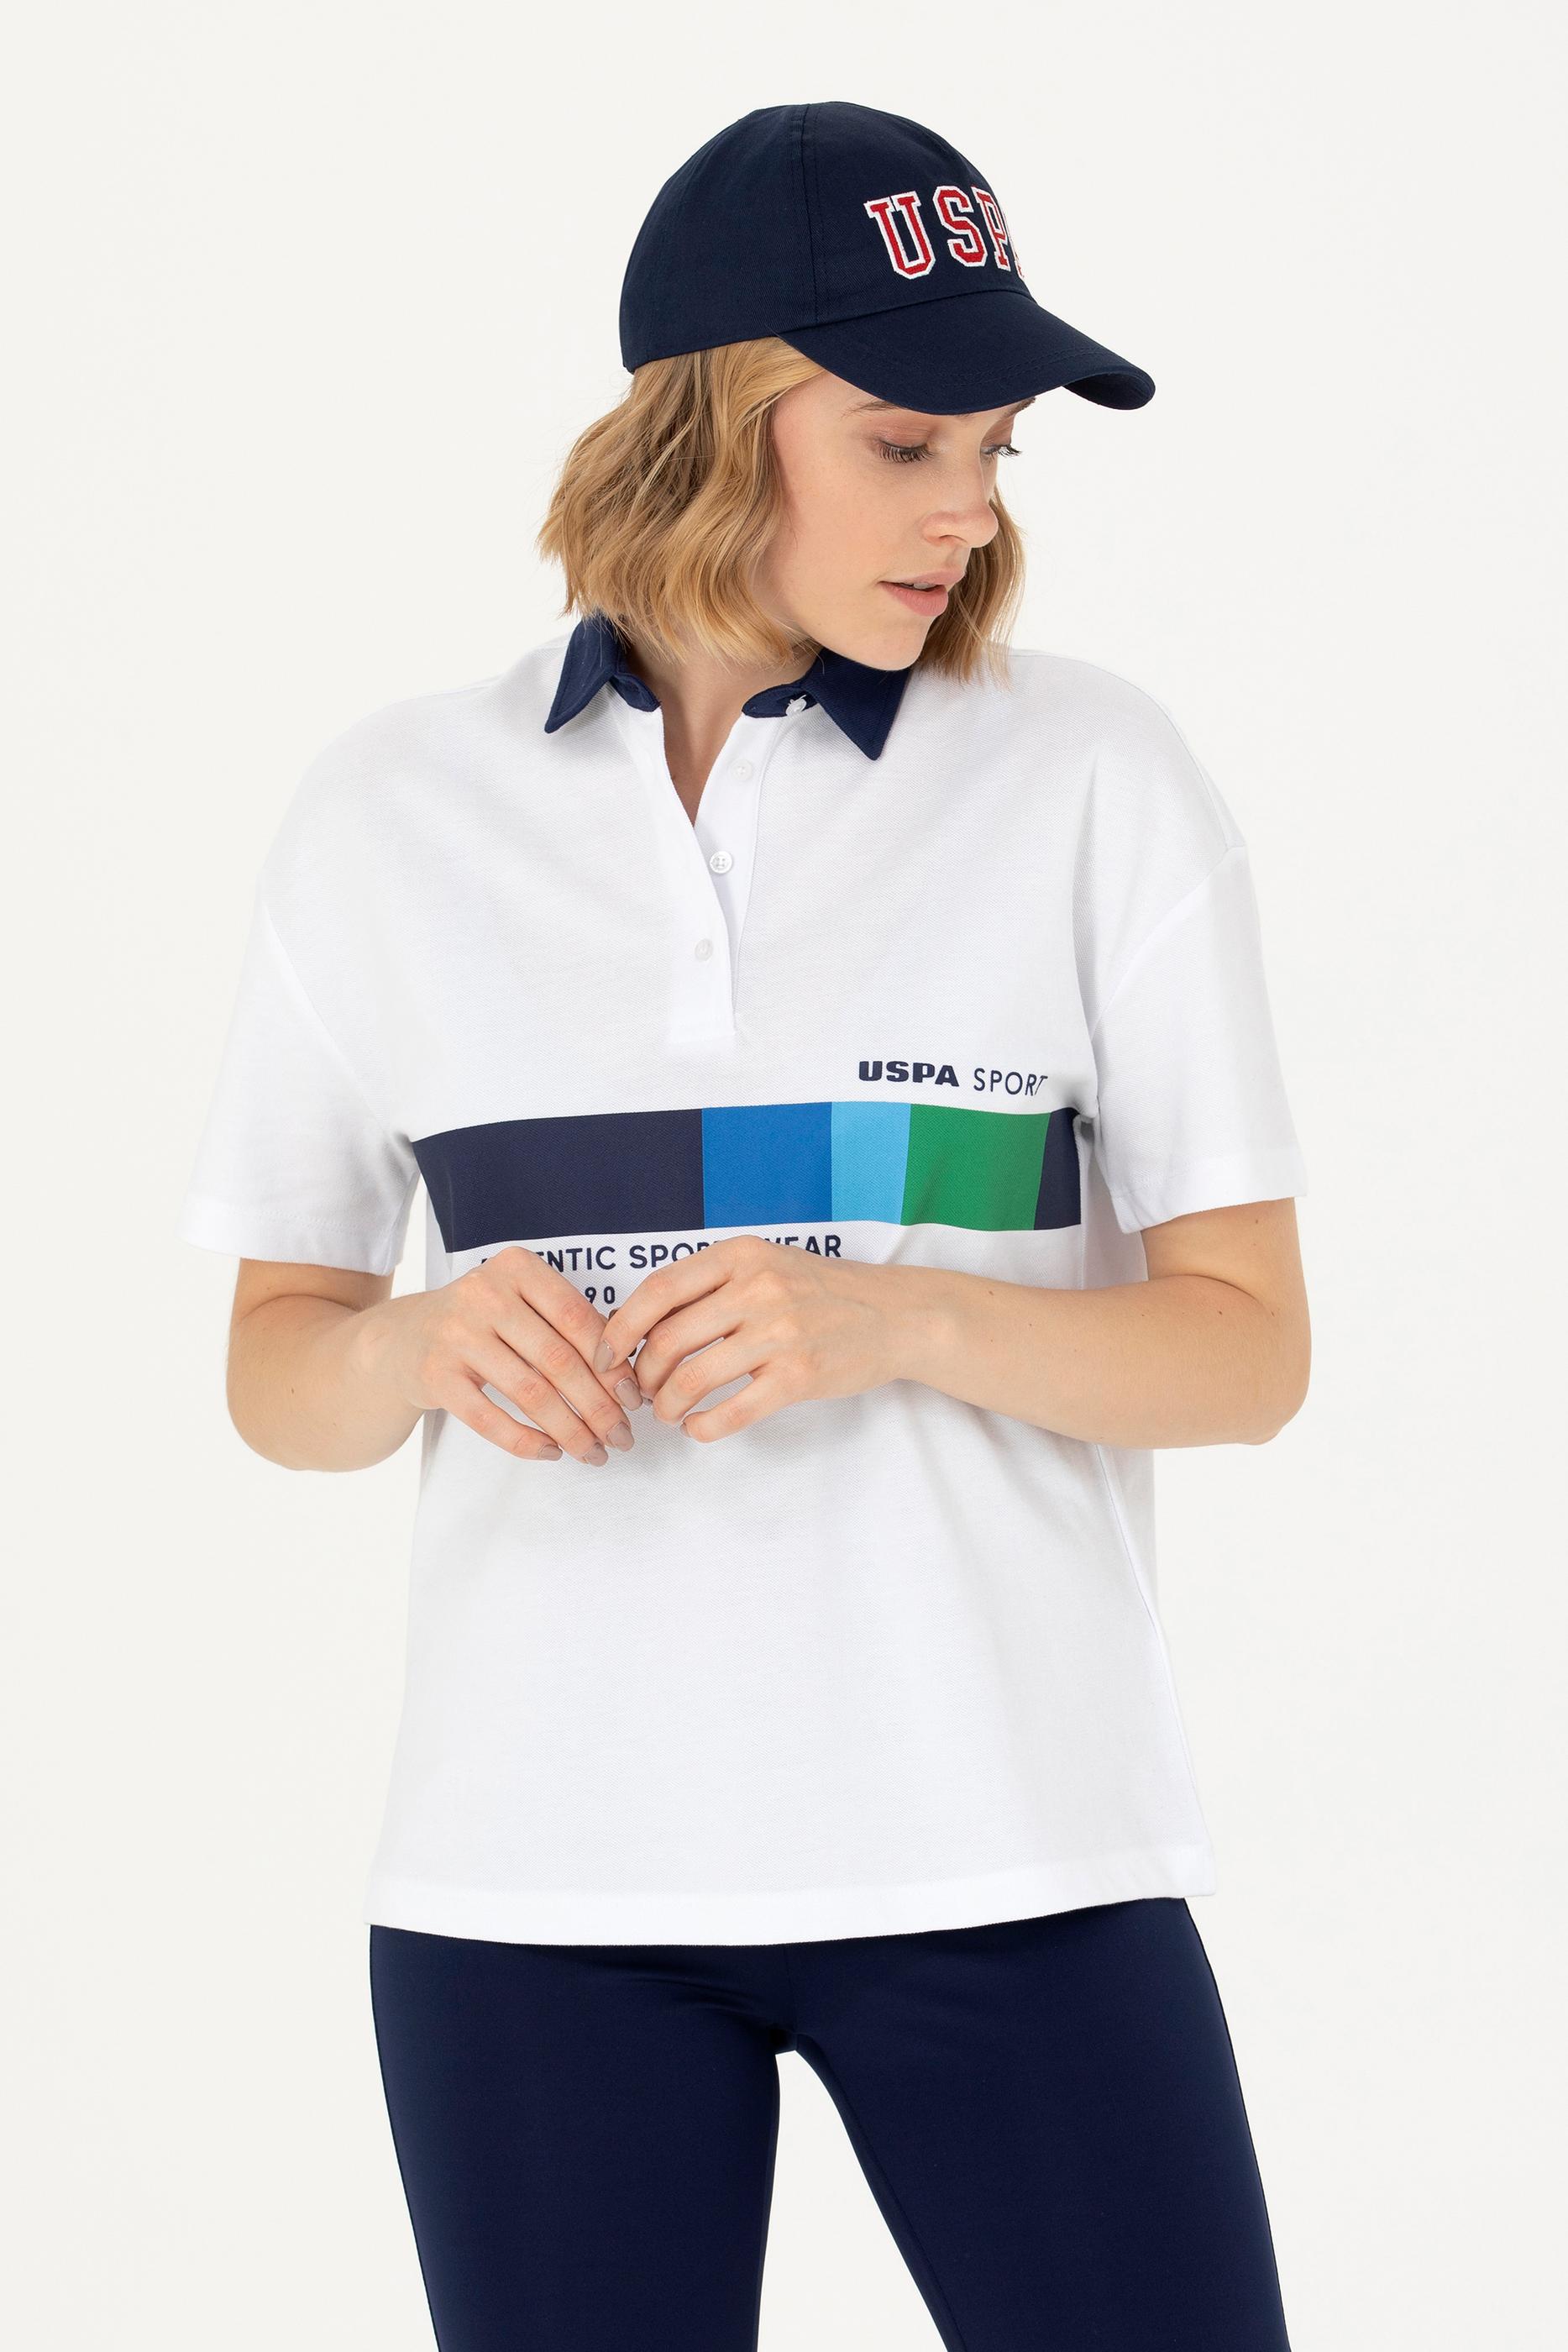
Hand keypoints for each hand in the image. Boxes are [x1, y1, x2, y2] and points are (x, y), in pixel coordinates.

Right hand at [379, 1244, 644, 1464]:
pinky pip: (490, 1419)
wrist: (404, 1339)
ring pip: (530, 1393)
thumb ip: (569, 1325)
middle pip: (559, 1360)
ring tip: (594, 1452)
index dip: (612, 1363)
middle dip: (598, 1407)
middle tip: (622, 1437)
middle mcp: (484, 1293)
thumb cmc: (484, 1324)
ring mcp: (455, 1334)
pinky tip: (552, 1452)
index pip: (578, 1319)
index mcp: (516, 1268)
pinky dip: (527, 1443)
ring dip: (571, 1431)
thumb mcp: (522, 1303)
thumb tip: (627, 1380)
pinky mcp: (434, 1375)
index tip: (633, 1399)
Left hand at [592, 1234, 908, 1442]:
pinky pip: (731, 1411)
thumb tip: (643, 1324)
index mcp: (741, 1256)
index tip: (606, 1354)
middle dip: (642, 1375)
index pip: (658, 1290)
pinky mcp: (799, 1375)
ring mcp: (780, 1333)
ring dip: (667, 1406)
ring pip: (691, 1378)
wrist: (896, 1315)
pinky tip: (700, 1428)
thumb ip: (712, 1286)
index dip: (620, 1327)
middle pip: (667, 1339)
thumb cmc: (822, 1293)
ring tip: (669, 1413)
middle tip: (643, 1391)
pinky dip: (703, 1427)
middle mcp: (757, 1289)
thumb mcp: (766, 1266)